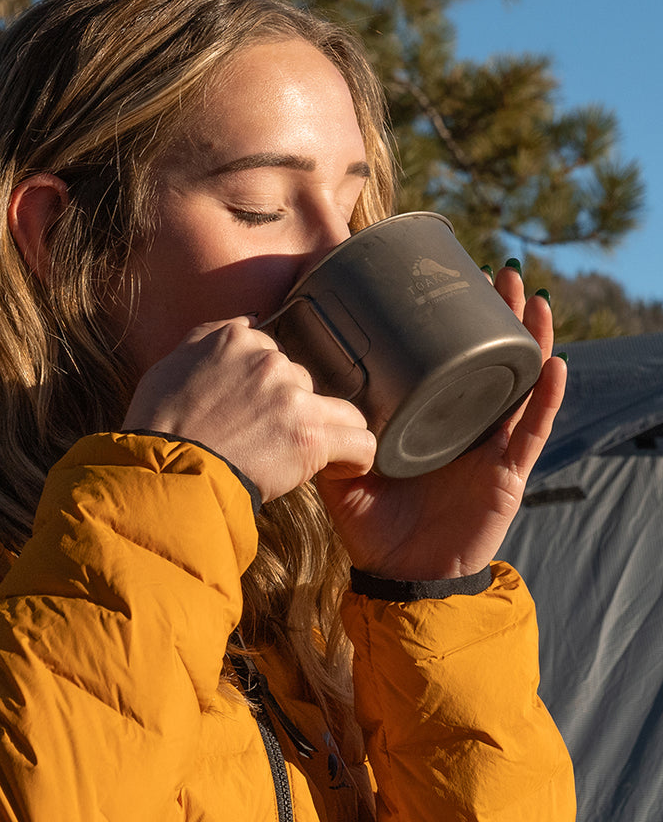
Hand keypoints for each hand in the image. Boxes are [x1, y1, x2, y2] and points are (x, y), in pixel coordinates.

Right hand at [123, 317, 376, 502]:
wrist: (162, 471)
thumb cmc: (158, 424)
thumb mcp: (171, 363)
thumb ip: (210, 337)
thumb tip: (248, 319)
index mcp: (236, 337)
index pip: (272, 351)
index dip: (264, 384)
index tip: (254, 407)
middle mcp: (268, 359)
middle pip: (302, 380)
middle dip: (290, 406)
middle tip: (265, 438)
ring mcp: (292, 395)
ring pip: (337, 409)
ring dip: (322, 430)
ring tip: (300, 456)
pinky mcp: (310, 435)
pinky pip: (360, 442)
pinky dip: (355, 458)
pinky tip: (342, 467)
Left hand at [316, 265, 567, 580]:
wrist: (398, 579)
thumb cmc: (371, 525)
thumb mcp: (340, 470)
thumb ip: (325, 435)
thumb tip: (295, 391)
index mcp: (426, 420)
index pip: (444, 362)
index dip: (452, 326)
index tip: (449, 282)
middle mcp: (461, 426)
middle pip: (487, 361)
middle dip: (498, 317)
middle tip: (503, 271)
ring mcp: (488, 448)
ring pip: (517, 385)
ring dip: (529, 342)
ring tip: (534, 300)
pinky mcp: (506, 475)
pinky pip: (530, 432)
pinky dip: (545, 399)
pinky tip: (554, 364)